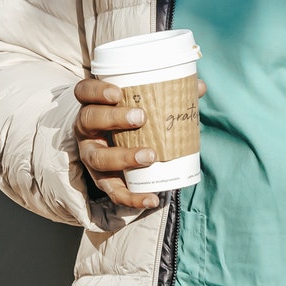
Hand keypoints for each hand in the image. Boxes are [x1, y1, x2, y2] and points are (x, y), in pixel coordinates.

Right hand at [73, 75, 206, 209]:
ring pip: (98, 158)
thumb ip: (166, 94)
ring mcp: (91, 155)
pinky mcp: (102, 179)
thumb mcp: (138, 102)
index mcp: (93, 104)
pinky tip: (152, 199)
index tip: (118, 92)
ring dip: (123, 157)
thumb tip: (200, 87)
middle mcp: (86, 129)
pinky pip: (113, 191)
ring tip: (149, 156)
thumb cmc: (128, 116)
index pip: (84, 91)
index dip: (97, 91)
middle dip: (113, 118)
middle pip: (89, 120)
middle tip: (141, 117)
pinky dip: (132, 197)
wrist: (111, 144)